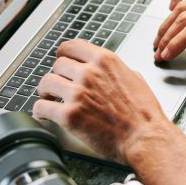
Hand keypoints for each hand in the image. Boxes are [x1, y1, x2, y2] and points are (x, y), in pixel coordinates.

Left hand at [33, 40, 174, 162]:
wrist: (145, 137)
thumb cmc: (144, 114)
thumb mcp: (135, 79)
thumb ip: (117, 70)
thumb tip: (110, 71)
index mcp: (104, 61)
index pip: (71, 47)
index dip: (63, 55)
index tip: (62, 61)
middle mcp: (89, 73)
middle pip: (57, 64)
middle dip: (57, 76)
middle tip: (58, 86)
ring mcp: (77, 93)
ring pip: (45, 83)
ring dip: (46, 92)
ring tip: (49, 99)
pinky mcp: (69, 115)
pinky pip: (42, 107)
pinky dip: (40, 111)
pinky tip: (44, 115)